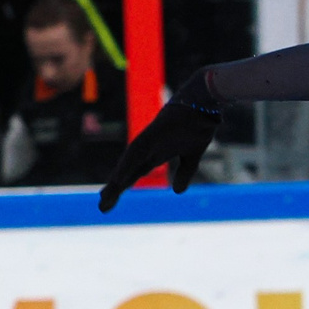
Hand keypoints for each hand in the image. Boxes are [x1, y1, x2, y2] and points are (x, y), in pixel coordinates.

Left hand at [99, 73, 222, 208]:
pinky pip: (139, 149)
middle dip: (115, 188)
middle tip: (102, 208)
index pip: (135, 171)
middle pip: (128, 169)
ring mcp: (150, 138)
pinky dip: (129, 164)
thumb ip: (184, 172)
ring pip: (129, 161)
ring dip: (118, 179)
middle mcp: (149, 146)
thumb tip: (177, 191)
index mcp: (156, 152)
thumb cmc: (199, 124)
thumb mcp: (193, 156)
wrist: (205, 100)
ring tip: (107, 196)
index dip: (123, 185)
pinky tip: (120, 178)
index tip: (110, 201)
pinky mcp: (154, 131)